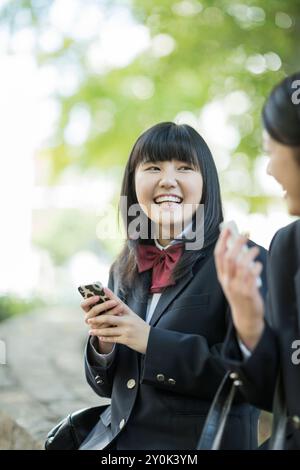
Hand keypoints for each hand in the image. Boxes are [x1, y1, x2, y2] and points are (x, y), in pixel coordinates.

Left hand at [87, 287, 150, 353]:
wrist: (152, 339)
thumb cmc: (140, 326)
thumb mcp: (132, 315)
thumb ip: (121, 307)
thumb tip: (112, 300)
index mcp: (128, 313)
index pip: (116, 303)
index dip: (108, 298)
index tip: (99, 293)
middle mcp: (127, 321)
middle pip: (109, 318)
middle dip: (97, 319)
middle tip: (88, 320)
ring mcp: (127, 331)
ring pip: (108, 330)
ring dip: (98, 331)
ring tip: (91, 331)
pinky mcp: (126, 340)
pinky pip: (113, 339)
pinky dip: (105, 338)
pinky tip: (100, 338)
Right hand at [214, 229, 264, 349]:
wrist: (245, 316)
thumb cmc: (239, 294)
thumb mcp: (231, 280)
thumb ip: (233, 265)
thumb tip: (238, 244)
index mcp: (221, 276)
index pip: (218, 255)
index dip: (222, 240)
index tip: (228, 228)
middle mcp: (227, 281)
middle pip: (230, 258)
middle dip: (237, 243)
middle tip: (246, 234)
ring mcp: (237, 287)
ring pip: (240, 265)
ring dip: (249, 254)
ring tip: (255, 249)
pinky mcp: (248, 293)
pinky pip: (252, 276)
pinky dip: (256, 267)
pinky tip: (258, 265)